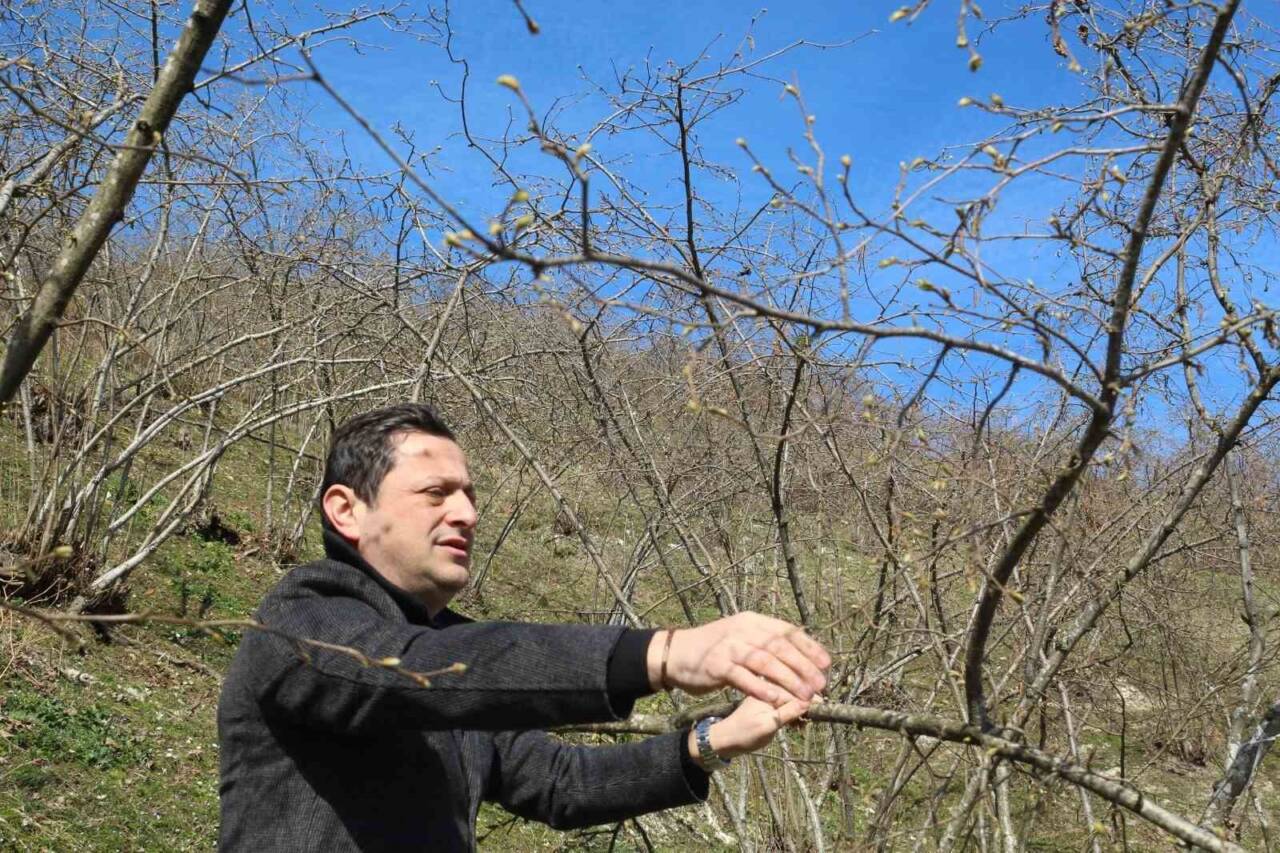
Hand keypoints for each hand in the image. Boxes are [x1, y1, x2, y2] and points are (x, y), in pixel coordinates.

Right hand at [648, 612, 829, 705]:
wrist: (676, 653)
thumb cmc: (715, 649)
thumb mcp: (742, 638)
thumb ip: (766, 645)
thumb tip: (800, 657)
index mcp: (753, 621)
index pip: (787, 631)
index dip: (809, 647)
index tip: (827, 664)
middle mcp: (743, 630)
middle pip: (779, 647)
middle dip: (803, 666)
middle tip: (820, 684)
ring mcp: (729, 646)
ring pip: (764, 662)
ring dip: (787, 680)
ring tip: (804, 695)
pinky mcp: (717, 665)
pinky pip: (743, 678)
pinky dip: (761, 689)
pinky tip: (776, 700)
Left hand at [686, 695, 809, 767]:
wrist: (726, 740)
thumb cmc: (744, 733)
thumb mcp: (767, 725)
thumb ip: (787, 713)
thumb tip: (809, 702)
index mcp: (767, 687)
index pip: (795, 686)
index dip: (811, 696)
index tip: (823, 708)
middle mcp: (769, 686)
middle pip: (797, 687)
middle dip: (809, 701)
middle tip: (812, 718)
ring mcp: (770, 693)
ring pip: (794, 695)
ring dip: (803, 708)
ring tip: (804, 724)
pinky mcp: (770, 701)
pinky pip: (788, 702)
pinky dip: (795, 712)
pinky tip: (799, 724)